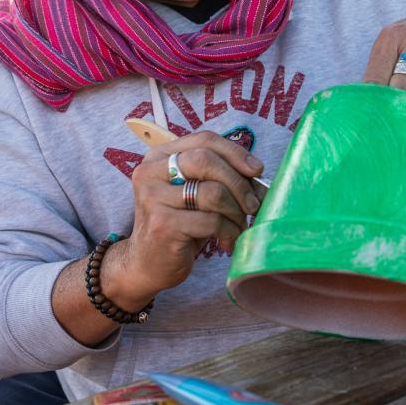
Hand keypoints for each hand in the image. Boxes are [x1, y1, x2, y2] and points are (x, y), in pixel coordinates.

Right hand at [114, 130, 265, 300]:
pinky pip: (211, 221)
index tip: (257, 170)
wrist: (147, 264)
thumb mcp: (196, 194)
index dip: (235, 152)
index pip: (204, 140)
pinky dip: (229, 232)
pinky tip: (227, 242)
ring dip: (236, 212)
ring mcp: (153, 198)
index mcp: (159, 156)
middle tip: (253, 205)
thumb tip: (258, 173)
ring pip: (213, 193)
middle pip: (207, 161)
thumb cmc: (180, 225)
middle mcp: (151, 172)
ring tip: (238, 227)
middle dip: (239, 183)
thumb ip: (220, 177)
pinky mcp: (163, 224)